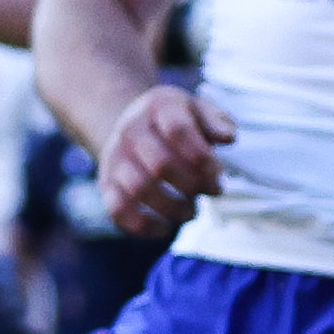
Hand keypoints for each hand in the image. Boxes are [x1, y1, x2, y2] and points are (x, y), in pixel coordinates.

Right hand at [99, 84, 235, 237]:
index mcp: (158, 106)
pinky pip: (118, 211)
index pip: (178, 131)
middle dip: (193, 185)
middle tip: (213, 191)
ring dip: (173, 207)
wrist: (133, 126)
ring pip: (139, 190)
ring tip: (192, 210)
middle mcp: (130, 130)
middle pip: (160, 165)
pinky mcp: (106, 184)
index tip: (219, 173)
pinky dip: (144, 226)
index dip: (202, 157)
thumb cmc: (177, 121)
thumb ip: (217, 121)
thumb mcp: (199, 110)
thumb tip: (227, 139)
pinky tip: (166, 227)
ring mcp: (114, 158)